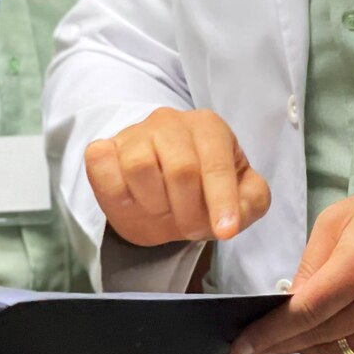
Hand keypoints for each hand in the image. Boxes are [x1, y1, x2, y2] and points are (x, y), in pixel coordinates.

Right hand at [84, 108, 270, 246]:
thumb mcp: (237, 198)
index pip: (216, 164)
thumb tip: (239, 208)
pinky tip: (130, 199)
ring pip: (139, 167)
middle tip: (190, 228)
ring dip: (153, 204)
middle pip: (180, 170)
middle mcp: (169, 122)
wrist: (156, 197)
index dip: (222, 201)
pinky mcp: (102, 148)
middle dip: (189, 211)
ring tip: (162, 210)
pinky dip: (115, 190)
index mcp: (208, 127)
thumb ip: (252, 200)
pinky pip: (101, 165)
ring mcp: (133, 133)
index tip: (225, 232)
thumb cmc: (200, 193)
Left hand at [234, 185, 353, 353]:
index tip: (241, 347)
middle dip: (280, 344)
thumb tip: (287, 306)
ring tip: (293, 335)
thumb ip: (309, 266)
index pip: (305, 312)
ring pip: (340, 353)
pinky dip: (346, 347)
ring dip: (313, 345)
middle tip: (252, 347)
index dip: (269, 333)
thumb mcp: (338, 221)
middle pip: (318, 337)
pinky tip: (338, 330)